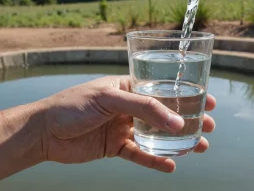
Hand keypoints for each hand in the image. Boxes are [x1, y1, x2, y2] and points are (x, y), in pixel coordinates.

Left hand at [40, 76, 215, 172]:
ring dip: (177, 142)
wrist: (44, 132)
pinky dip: (155, 160)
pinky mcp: (115, 147)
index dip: (186, 95)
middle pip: (164, 114)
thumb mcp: (109, 98)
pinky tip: (171, 165)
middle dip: (188, 120)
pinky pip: (140, 154)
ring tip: (198, 147)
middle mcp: (128, 107)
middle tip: (209, 126)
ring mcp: (123, 128)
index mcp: (128, 88)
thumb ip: (144, 108)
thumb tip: (176, 120)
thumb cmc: (72, 106)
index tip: (208, 101)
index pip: (163, 91)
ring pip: (156, 136)